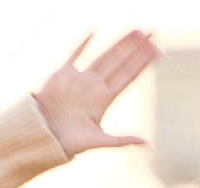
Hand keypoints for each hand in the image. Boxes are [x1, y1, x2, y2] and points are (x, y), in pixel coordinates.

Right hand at [31, 28, 160, 157]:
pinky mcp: (62, 74)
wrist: (42, 136)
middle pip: (120, 62)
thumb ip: (122, 141)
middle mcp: (94, 87)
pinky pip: (74, 54)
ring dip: (119, 43)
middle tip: (151, 33)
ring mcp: (79, 79)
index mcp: (104, 100)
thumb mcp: (98, 141)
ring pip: (104, 55)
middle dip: (136, 48)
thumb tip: (146, 144)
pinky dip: (83, 43)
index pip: (129, 76)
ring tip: (135, 30)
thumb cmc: (69, 143)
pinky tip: (94, 31)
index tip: (157, 50)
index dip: (143, 63)